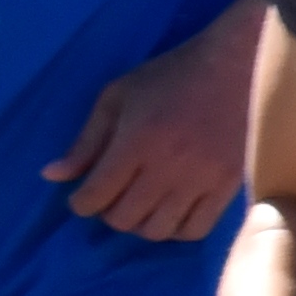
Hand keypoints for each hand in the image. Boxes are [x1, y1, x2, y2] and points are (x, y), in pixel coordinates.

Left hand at [48, 3, 266, 243]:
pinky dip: (177, 229)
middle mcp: (168, 167)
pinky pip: (196, 229)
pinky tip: (174, 210)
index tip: (85, 194)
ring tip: (144, 204)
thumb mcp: (119, 95)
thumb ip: (86, 139)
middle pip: (123, 218)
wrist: (243, 65)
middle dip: (109, 211)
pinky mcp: (230, 185)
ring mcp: (203, 179)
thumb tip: (52, 175)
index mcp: (136, 141)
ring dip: (142, 222)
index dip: (81, 202)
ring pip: (158, 230)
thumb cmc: (174, 76)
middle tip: (115, 195)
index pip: (94, 197)